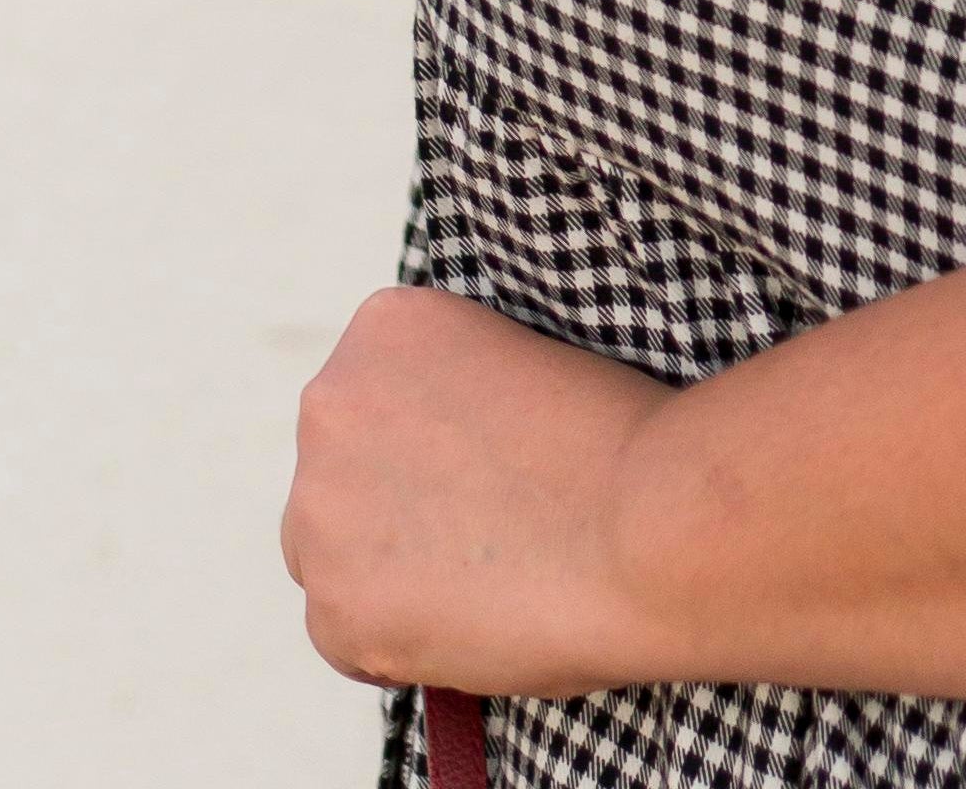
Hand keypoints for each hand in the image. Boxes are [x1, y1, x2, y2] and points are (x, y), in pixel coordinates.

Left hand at [282, 286, 674, 694]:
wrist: (647, 523)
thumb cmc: (616, 438)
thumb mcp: (523, 360)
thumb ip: (449, 396)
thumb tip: (423, 470)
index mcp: (383, 325)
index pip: (373, 395)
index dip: (431, 440)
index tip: (486, 462)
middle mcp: (329, 404)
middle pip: (339, 471)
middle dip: (395, 503)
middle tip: (485, 526)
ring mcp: (318, 511)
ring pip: (333, 553)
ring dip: (389, 571)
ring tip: (486, 576)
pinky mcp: (330, 612)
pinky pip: (346, 633)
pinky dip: (396, 639)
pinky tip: (472, 619)